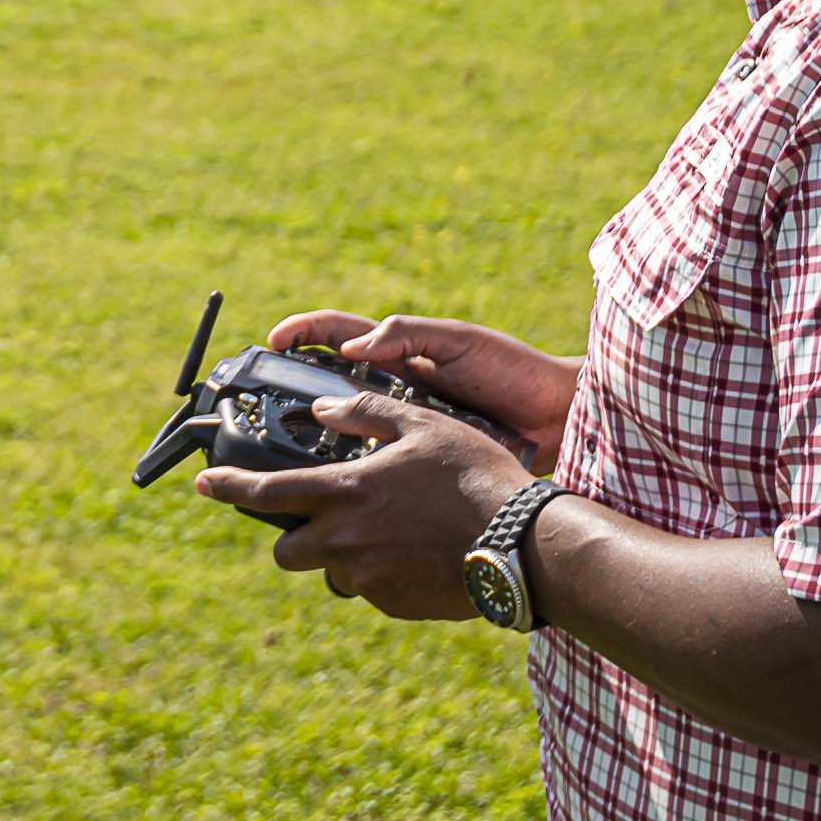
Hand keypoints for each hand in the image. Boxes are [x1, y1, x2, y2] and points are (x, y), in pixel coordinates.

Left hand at [193, 396, 531, 615]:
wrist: (522, 546)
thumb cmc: (474, 477)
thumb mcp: (421, 426)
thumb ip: (365, 413)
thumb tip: (322, 408)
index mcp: (344, 493)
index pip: (265, 493)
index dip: (228, 488)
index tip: (202, 485)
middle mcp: (344, 542)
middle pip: (287, 549)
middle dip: (295, 535)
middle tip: (328, 516)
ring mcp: (367, 579)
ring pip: (332, 570)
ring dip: (345, 553)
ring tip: (394, 531)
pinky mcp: (392, 605)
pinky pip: (370, 589)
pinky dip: (381, 572)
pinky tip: (419, 552)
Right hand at [267, 311, 577, 472]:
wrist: (558, 419)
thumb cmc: (512, 370)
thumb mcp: (460, 341)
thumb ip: (409, 335)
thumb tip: (354, 347)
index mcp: (400, 354)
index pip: (339, 336)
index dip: (303, 334)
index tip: (273, 341)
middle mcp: (395, 392)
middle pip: (330, 388)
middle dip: (293, 393)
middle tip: (263, 405)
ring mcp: (406, 428)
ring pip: (347, 433)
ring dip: (318, 440)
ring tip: (289, 452)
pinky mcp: (420, 462)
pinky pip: (378, 467)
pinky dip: (355, 475)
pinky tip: (338, 487)